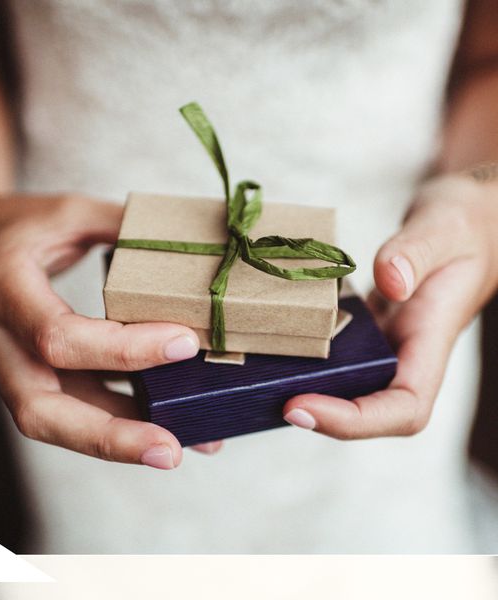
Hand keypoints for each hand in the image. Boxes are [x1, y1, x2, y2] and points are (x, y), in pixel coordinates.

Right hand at [0, 193, 221, 467]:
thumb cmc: (16, 228)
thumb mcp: (66, 213)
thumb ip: (122, 227)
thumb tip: (185, 245)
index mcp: (5, 291)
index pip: (58, 337)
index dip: (122, 349)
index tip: (184, 343)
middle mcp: (3, 342)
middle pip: (42, 412)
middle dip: (110, 437)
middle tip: (172, 449)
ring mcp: (15, 367)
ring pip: (57, 423)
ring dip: (120, 442)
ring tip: (182, 445)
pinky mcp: (35, 375)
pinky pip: (73, 407)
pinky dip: (119, 421)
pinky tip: (166, 422)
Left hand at [282, 172, 497, 438]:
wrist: (457, 222)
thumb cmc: (460, 225)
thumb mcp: (443, 227)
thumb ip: (417, 252)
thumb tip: (390, 282)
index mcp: (431, 342)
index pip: (404, 409)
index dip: (356, 421)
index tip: (302, 407)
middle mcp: (404, 355)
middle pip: (368, 412)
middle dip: (321, 416)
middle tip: (268, 397)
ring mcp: (380, 345)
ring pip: (346, 387)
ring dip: (305, 390)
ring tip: (257, 377)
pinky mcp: (362, 330)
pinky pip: (332, 355)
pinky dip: (302, 356)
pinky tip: (268, 341)